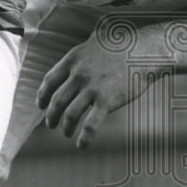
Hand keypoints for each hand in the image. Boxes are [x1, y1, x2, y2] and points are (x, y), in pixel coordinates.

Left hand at [36, 17, 186, 148]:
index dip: (42, 95)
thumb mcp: (96, 42)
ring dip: (65, 127)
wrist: (145, 51)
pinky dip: (83, 137)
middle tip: (51, 124)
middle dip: (51, 116)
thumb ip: (84, 52)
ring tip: (66, 133)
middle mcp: (78, 74)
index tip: (41, 105)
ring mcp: (92, 88)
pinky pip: (90, 125)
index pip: (49, 80)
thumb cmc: (124, 45)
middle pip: (56, 100)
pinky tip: (82, 144)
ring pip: (70, 114)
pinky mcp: (107, 101)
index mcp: (73, 59)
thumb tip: (78, 54)